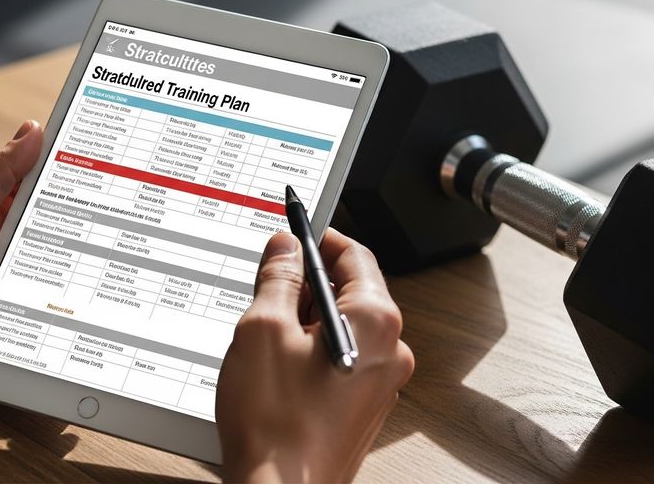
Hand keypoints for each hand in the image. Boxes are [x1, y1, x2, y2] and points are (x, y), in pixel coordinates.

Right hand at [216, 228, 414, 482]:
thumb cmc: (276, 422)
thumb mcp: (263, 329)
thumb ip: (278, 277)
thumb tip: (284, 248)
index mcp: (376, 322)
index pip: (356, 255)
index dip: (320, 237)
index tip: (296, 231)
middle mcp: (390, 350)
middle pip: (352, 291)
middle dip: (309, 281)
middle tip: (271, 282)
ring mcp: (381, 381)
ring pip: (344, 325)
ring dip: (308, 316)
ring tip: (268, 331)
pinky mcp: (363, 404)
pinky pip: (344, 356)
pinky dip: (314, 347)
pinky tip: (280, 364)